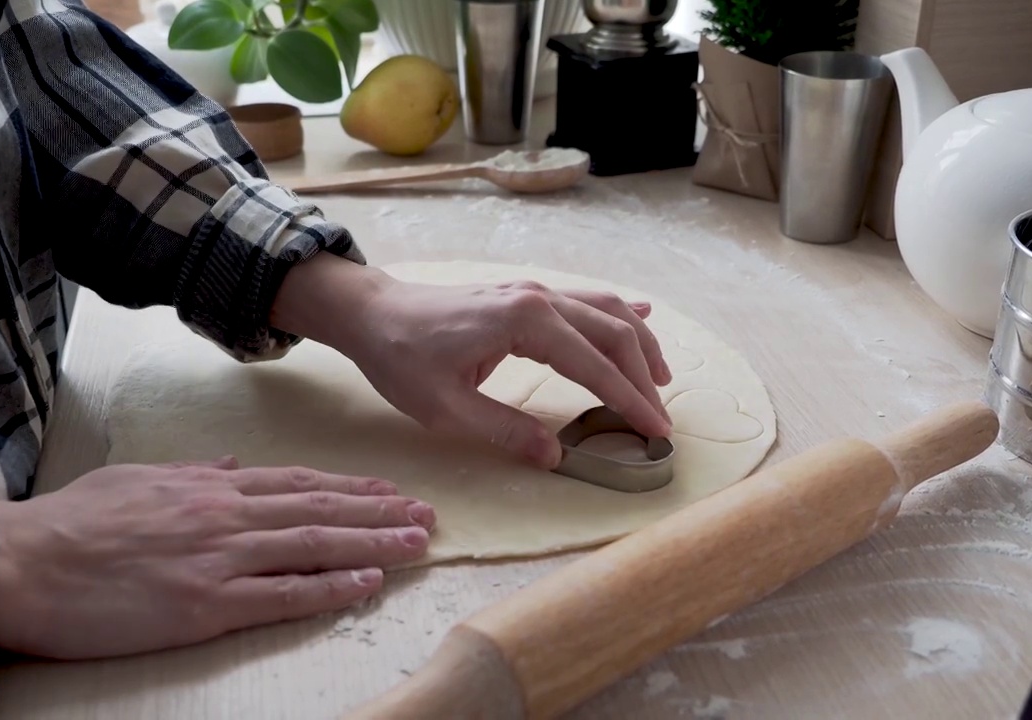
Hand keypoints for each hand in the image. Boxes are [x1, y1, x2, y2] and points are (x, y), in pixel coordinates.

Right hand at [0, 457, 434, 658]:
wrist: (19, 561)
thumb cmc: (70, 522)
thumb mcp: (137, 478)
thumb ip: (194, 473)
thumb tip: (236, 464)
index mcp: (207, 487)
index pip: (297, 483)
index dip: (349, 487)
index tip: (388, 489)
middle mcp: (224, 516)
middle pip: (318, 510)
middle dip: (377, 511)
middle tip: (426, 514)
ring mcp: (218, 560)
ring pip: (312, 546)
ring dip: (372, 544)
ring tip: (417, 544)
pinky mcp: (204, 605)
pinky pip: (280, 595)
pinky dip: (328, 587)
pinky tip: (366, 583)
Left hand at [271, 255, 671, 468]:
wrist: (371, 313)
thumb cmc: (400, 357)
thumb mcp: (446, 408)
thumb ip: (505, 430)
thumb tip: (556, 455)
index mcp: (523, 321)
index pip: (595, 364)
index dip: (629, 400)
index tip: (656, 430)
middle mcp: (537, 297)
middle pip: (612, 332)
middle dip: (643, 375)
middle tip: (660, 418)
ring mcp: (532, 290)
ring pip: (604, 311)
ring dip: (637, 343)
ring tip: (660, 380)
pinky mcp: (524, 295)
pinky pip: (583, 301)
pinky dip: (615, 314)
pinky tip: (640, 318)